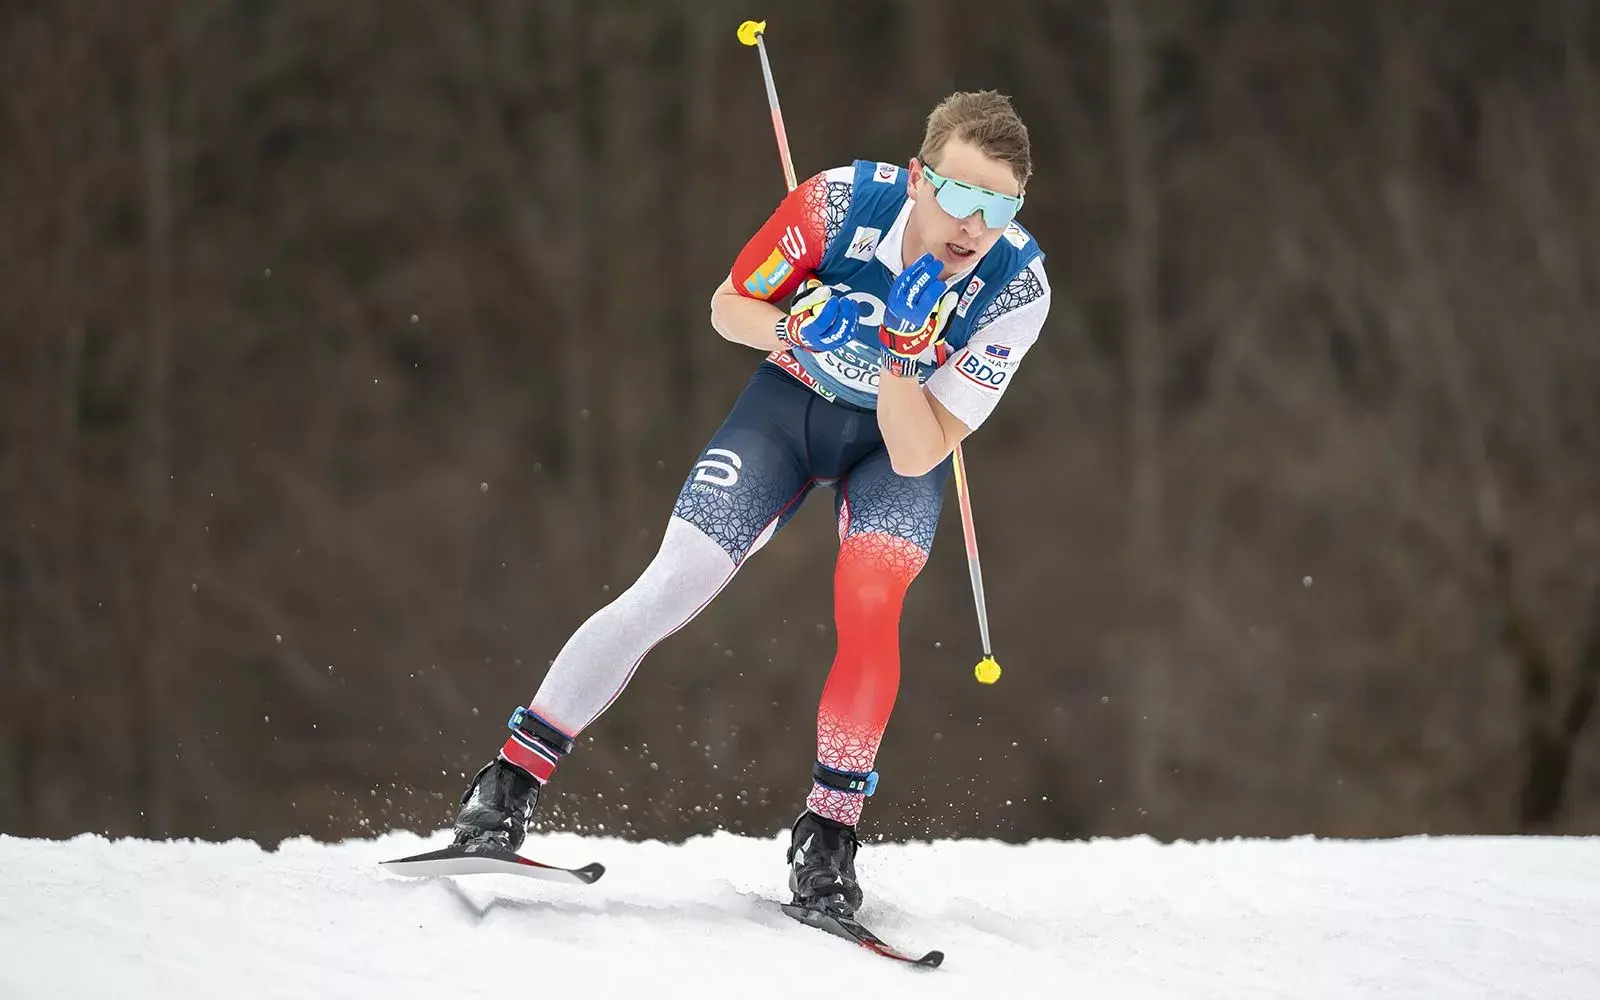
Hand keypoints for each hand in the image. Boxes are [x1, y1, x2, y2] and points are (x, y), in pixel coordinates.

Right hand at [776, 280, 860, 351]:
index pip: (821, 323)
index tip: (834, 298)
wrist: (802, 332)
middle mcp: (821, 342)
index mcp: (808, 333)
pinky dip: (854, 319)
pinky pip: (851, 332)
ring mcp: (832, 344)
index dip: (829, 310)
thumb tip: (826, 291)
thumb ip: (812, 297)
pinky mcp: (841, 342)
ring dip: (851, 315)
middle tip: (844, 299)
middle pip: (837, 330)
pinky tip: (852, 306)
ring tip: (849, 301)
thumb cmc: (801, 316)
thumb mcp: (801, 305)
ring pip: (847, 333)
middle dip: (844, 313)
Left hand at [880, 252, 957, 373]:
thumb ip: (944, 311)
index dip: (935, 288)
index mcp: (917, 317)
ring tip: (927, 260)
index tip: (942, 283)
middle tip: (937, 264)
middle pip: (917, 285)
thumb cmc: (917, 339)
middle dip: (928, 272)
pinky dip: (909, 273)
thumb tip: (953, 295)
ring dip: (918, 268)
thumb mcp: (935, 328)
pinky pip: (900, 282)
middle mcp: (905, 308)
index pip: (927, 298)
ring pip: (907, 280)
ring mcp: (896, 302)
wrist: (897, 346)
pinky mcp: (892, 299)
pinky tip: (916, 267)